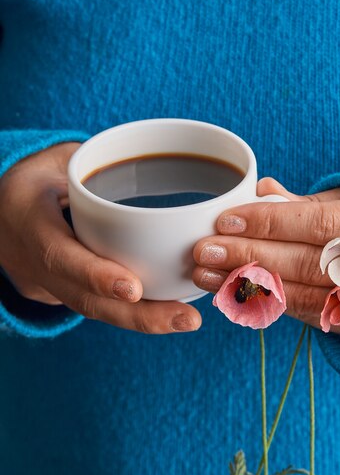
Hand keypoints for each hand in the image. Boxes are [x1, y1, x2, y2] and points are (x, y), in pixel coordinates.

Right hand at [0, 143, 200, 333]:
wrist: (1, 219)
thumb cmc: (32, 182)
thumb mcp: (50, 161)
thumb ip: (89, 160)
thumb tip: (139, 154)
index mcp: (31, 224)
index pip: (59, 255)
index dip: (95, 275)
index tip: (133, 289)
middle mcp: (37, 264)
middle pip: (86, 300)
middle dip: (138, 315)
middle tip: (187, 319)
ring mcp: (50, 285)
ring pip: (97, 310)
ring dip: (145, 320)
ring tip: (187, 320)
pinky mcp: (67, 293)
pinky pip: (101, 306)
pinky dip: (137, 312)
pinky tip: (173, 313)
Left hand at [192, 178, 339, 342]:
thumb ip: (313, 201)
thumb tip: (263, 191)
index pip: (316, 224)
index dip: (268, 222)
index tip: (227, 219)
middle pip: (300, 262)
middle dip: (246, 255)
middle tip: (204, 250)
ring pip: (297, 295)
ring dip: (246, 284)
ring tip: (206, 276)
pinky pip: (305, 315)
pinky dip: (267, 304)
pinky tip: (235, 294)